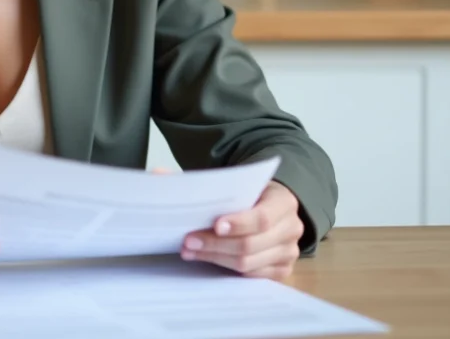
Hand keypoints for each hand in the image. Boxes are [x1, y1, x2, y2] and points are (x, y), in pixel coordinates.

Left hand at [180, 180, 303, 279]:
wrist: (272, 206)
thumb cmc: (249, 195)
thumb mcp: (233, 182)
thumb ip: (200, 180)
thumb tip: (158, 173)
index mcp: (283, 201)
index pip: (262, 217)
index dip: (238, 223)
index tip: (214, 225)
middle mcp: (291, 228)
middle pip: (251, 244)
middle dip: (216, 244)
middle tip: (188, 240)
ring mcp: (288, 252)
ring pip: (248, 263)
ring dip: (215, 257)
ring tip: (190, 250)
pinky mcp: (281, 269)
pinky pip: (252, 276)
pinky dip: (226, 268)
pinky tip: (206, 259)